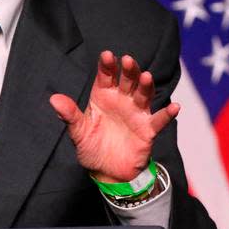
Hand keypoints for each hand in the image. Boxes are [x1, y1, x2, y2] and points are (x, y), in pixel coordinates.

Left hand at [49, 51, 178, 182]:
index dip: (107, 66)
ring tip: (146, 77)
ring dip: (146, 86)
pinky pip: (159, 120)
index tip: (107, 56)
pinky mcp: (147, 130)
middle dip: (129, 70)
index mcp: (103, 96)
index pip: (106, 76)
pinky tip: (175, 107)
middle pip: (127, 81)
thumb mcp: (78, 132)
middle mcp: (122, 100)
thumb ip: (69, 115)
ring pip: (144, 95)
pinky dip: (167, 114)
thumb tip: (54, 99)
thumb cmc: (92, 148)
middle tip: (128, 60)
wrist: (108, 173)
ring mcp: (136, 114)